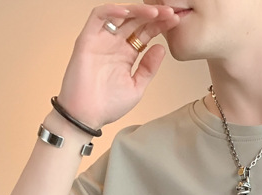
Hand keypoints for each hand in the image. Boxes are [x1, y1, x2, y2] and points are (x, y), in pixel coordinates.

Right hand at [56, 3, 183, 129]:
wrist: (86, 116)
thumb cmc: (108, 105)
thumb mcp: (136, 87)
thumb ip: (148, 68)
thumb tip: (161, 48)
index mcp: (126, 54)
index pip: (145, 33)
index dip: (159, 26)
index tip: (175, 22)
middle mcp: (114, 44)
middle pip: (136, 22)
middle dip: (154, 16)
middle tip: (170, 13)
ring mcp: (101, 40)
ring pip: (120, 15)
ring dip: (137, 10)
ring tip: (155, 12)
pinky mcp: (87, 39)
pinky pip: (98, 17)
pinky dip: (112, 10)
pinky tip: (128, 12)